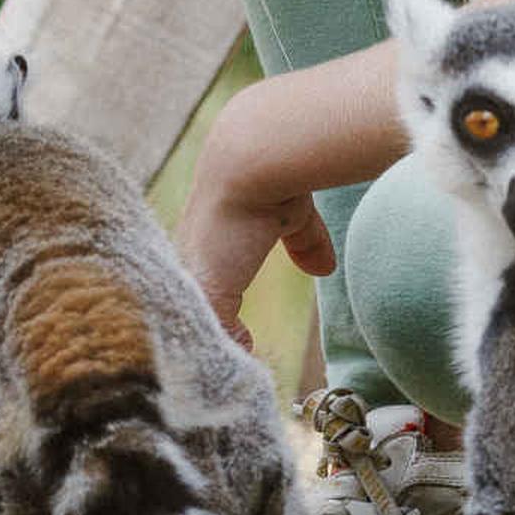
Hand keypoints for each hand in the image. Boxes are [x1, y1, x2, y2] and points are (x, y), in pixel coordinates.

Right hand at [179, 125, 336, 349]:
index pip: (193, 291)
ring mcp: (254, 211)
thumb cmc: (226, 228)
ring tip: (289, 283)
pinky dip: (311, 248)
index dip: (203, 315)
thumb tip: (240, 353)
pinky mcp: (290, 203)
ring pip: (261, 241)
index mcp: (191, 253)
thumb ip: (222, 327)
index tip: (222, 343)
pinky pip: (301, 229)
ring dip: (274, 263)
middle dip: (232, 290)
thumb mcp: (213, 291)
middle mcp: (217, 229)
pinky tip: (323, 268)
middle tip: (248, 326)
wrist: (257, 162)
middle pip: (225, 265)